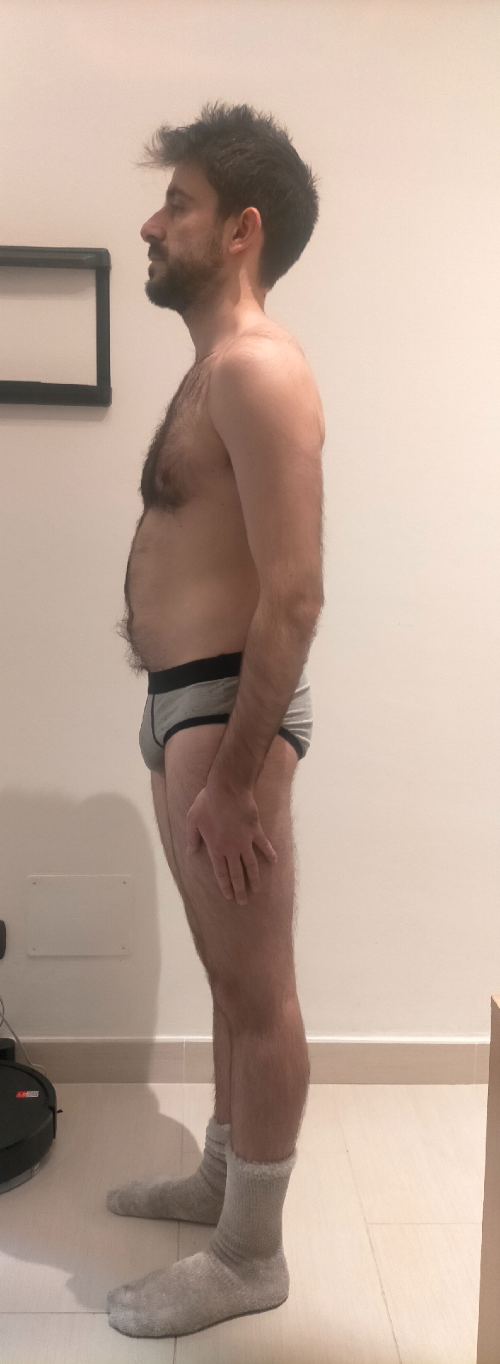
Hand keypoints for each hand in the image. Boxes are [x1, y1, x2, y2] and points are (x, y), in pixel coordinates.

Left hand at [185, 779, 276, 905]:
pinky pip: (264, 845)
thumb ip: (192, 838)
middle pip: (237, 874)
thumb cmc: (207, 803)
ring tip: (257, 890)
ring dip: (254, 878)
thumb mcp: (193, 820)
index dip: (225, 885)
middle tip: (243, 902)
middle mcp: (231, 849)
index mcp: (216, 848)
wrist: (228, 789)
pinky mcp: (255, 830)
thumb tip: (190, 852)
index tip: (229, 896)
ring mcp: (245, 841)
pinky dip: (269, 853)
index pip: (221, 872)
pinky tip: (274, 861)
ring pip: (251, 864)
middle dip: (240, 889)